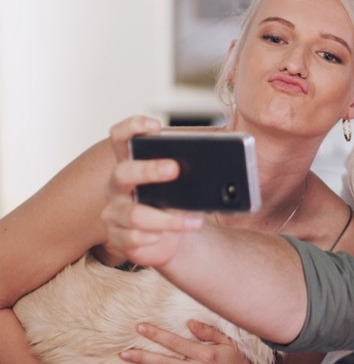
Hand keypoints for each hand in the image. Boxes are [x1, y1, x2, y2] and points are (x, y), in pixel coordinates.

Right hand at [101, 115, 202, 267]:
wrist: (175, 236)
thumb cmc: (179, 202)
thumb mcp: (189, 184)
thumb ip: (198, 172)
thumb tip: (227, 167)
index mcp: (133, 163)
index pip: (121, 137)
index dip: (132, 127)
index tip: (156, 126)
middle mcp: (118, 185)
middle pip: (123, 171)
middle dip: (148, 169)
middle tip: (175, 169)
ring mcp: (114, 211)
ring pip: (133, 213)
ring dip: (167, 218)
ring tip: (195, 221)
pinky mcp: (117, 237)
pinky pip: (131, 237)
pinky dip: (152, 237)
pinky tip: (164, 237)